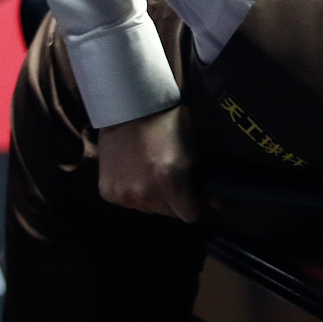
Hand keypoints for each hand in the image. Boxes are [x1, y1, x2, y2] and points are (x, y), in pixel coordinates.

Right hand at [96, 107, 198, 221]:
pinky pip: (127, 201)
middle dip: (173, 200)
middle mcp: (145, 193)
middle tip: (169, 175)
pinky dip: (131, 190)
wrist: (127, 106)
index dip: (194, 203)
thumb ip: (204, 178)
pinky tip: (132, 170)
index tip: (192, 193)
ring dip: (151, 195)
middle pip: (168, 213)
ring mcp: (123, 194)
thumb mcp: (193, 146)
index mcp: (169, 182)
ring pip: (147, 208)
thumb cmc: (166, 121)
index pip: (190, 216)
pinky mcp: (107, 191)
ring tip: (149, 169)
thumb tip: (215, 203)